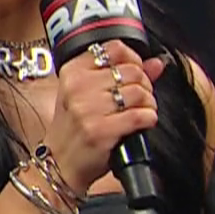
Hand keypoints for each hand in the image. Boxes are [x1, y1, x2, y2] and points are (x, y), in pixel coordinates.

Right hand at [45, 40, 166, 193]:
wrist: (59, 164)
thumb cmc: (72, 130)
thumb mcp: (86, 96)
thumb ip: (121, 75)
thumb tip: (156, 63)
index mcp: (73, 72)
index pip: (114, 49)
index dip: (134, 58)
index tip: (137, 71)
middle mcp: (77, 87)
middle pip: (131, 71)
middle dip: (145, 84)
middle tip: (141, 97)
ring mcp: (88, 109)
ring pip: (138, 92)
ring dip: (149, 103)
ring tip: (143, 110)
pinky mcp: (101, 130)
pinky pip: (139, 115)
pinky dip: (148, 118)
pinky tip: (143, 122)